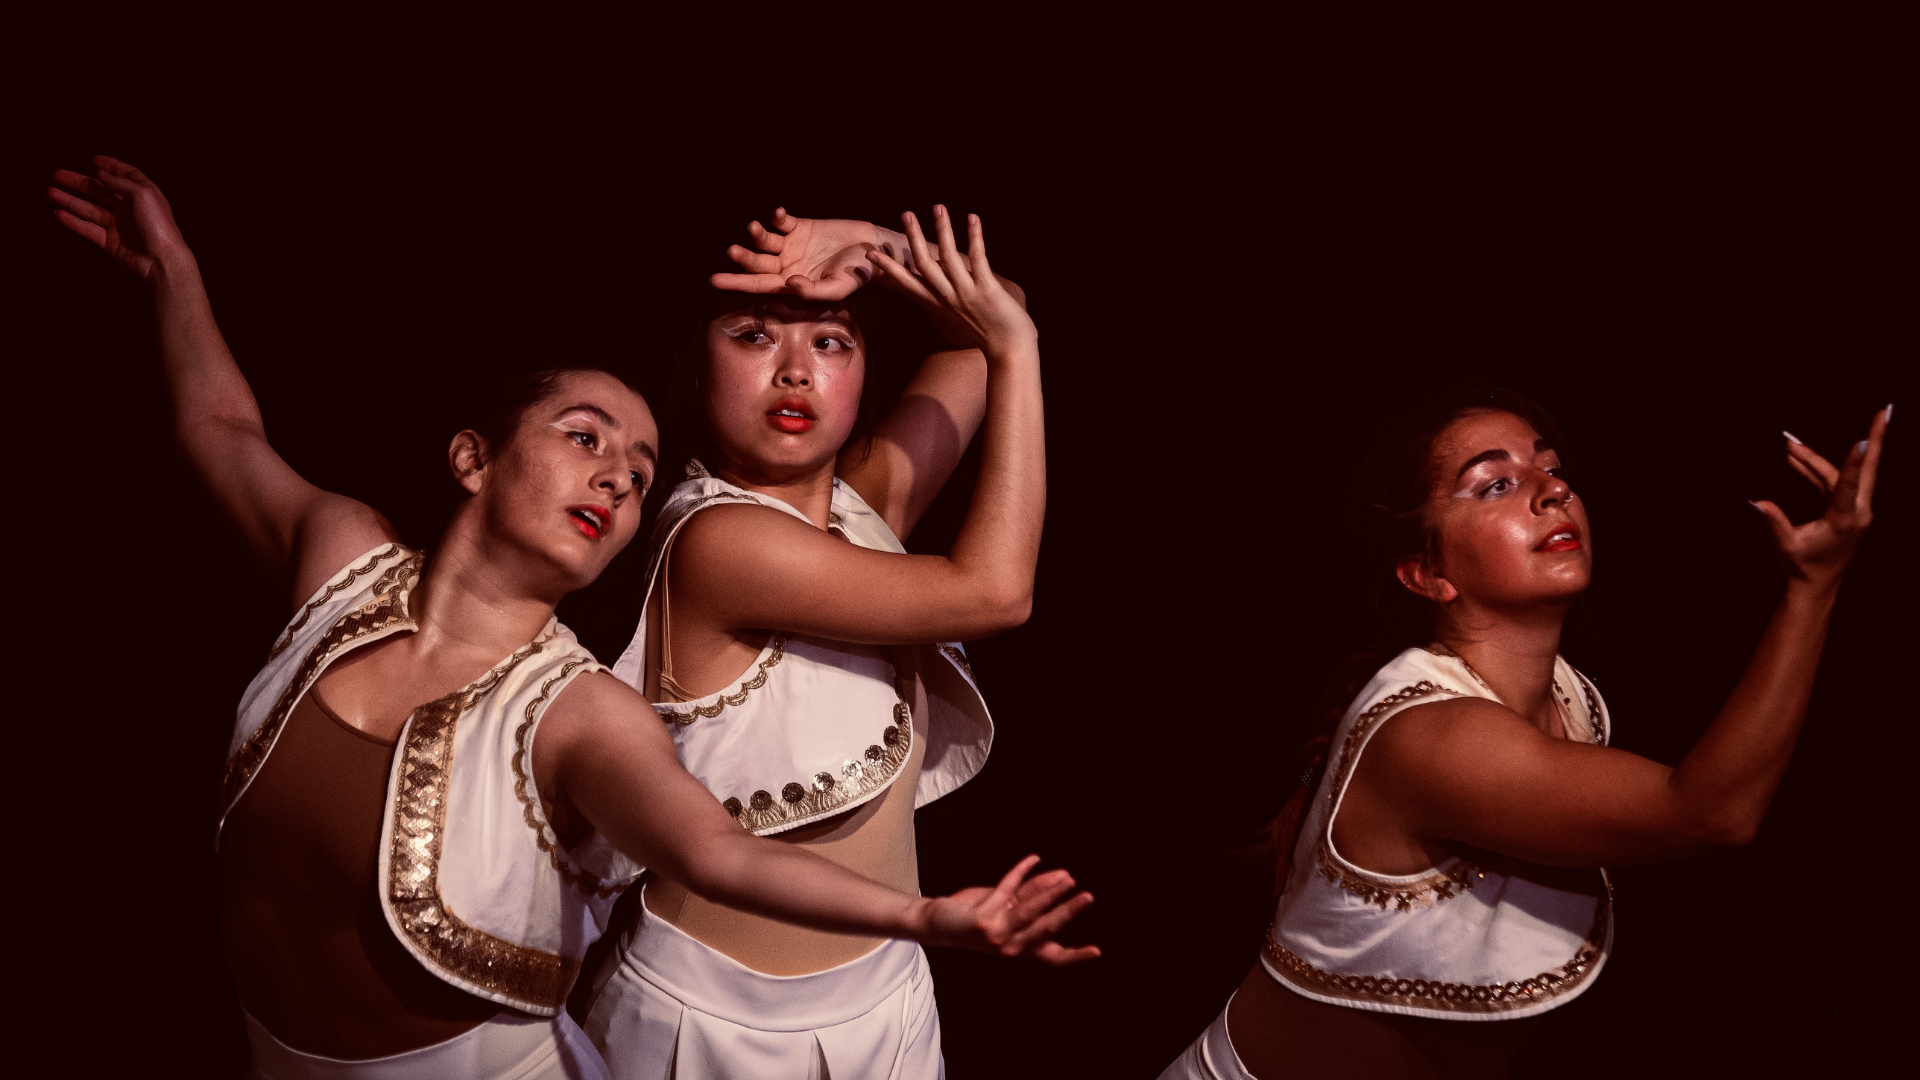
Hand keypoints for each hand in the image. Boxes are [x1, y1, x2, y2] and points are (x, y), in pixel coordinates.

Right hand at [47, 156, 191, 279]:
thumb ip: (120, 182)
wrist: (161, 261)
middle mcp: (130, 208)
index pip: (126, 175)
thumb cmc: (158, 226)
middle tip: (57, 174)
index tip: (94, 159)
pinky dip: (73, 222)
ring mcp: (120, 226)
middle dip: (79, 182)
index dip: (111, 166)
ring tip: (50, 192)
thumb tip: (102, 173)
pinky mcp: (111, 242)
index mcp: (143, 194)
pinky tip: (58, 213)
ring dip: (70, 200)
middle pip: (100, 191)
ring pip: (90, 209)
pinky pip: (88, 229)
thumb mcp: (143, 194)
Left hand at [710, 208, 910, 300]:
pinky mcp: (800, 226)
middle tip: (732, 251)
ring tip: (755, 229)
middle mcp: (786, 265)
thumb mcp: (838, 287)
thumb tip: (790, 285)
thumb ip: (813, 291)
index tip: (713, 280)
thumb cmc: (857, 274)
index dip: (736, 283)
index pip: (758, 286)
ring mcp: (791, 245)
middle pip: (756, 263)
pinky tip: (778, 215)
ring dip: (757, 234)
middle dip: (743, 258)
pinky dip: (776, 217)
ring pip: (765, 241)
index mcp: (791, 284)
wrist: (873, 249)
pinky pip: (781, 221)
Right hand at [867, 207, 1037, 357]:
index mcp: (938, 304)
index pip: (907, 283)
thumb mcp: (954, 323)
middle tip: (906, 213)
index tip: (871, 253)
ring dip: (943, 229)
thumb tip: (933, 297)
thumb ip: (943, 306)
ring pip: (948, 257)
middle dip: (914, 237)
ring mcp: (966, 293)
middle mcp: (947, 297)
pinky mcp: (987, 290)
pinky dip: (975, 237)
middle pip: (923, 263)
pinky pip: (978, 259)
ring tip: (938, 207)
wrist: (1009, 352)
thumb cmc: (985, 337)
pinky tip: (972, 218)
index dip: (889, 268)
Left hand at [916, 855, 1098, 965]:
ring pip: (1030, 912)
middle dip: (1069, 912)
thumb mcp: (1009, 906)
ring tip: (1068, 878)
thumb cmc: (977, 914)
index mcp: (1022, 948)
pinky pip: (1007, 889)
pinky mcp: (983, 920)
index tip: (1097, 951)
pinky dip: (1020, 871)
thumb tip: (1062, 876)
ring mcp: (997, 935)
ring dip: (1050, 892)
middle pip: (1047, 930)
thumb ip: (1033, 893)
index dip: (1076, 956)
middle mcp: (1011, 947)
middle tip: (1088, 896)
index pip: (1054, 958)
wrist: (938, 923)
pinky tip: (1032, 859)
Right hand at [1754, 406, 1890, 584]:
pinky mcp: (1847, 508)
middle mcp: (1858, 512)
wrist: (1817, 584)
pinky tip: (1795, 461)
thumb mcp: (1786, 547)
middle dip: (1876, 438)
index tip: (1862, 441)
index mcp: (1846, 521)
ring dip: (1819, 458)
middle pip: (1868, 469)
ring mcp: (1855, 509)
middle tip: (1885, 412)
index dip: (1853, 463)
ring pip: (1844, 473)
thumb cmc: (1803, 567)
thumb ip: (1774, 523)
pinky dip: (1814, 470)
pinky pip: (1834, 482)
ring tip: (1791, 443)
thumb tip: (1758, 502)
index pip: (1850, 486)